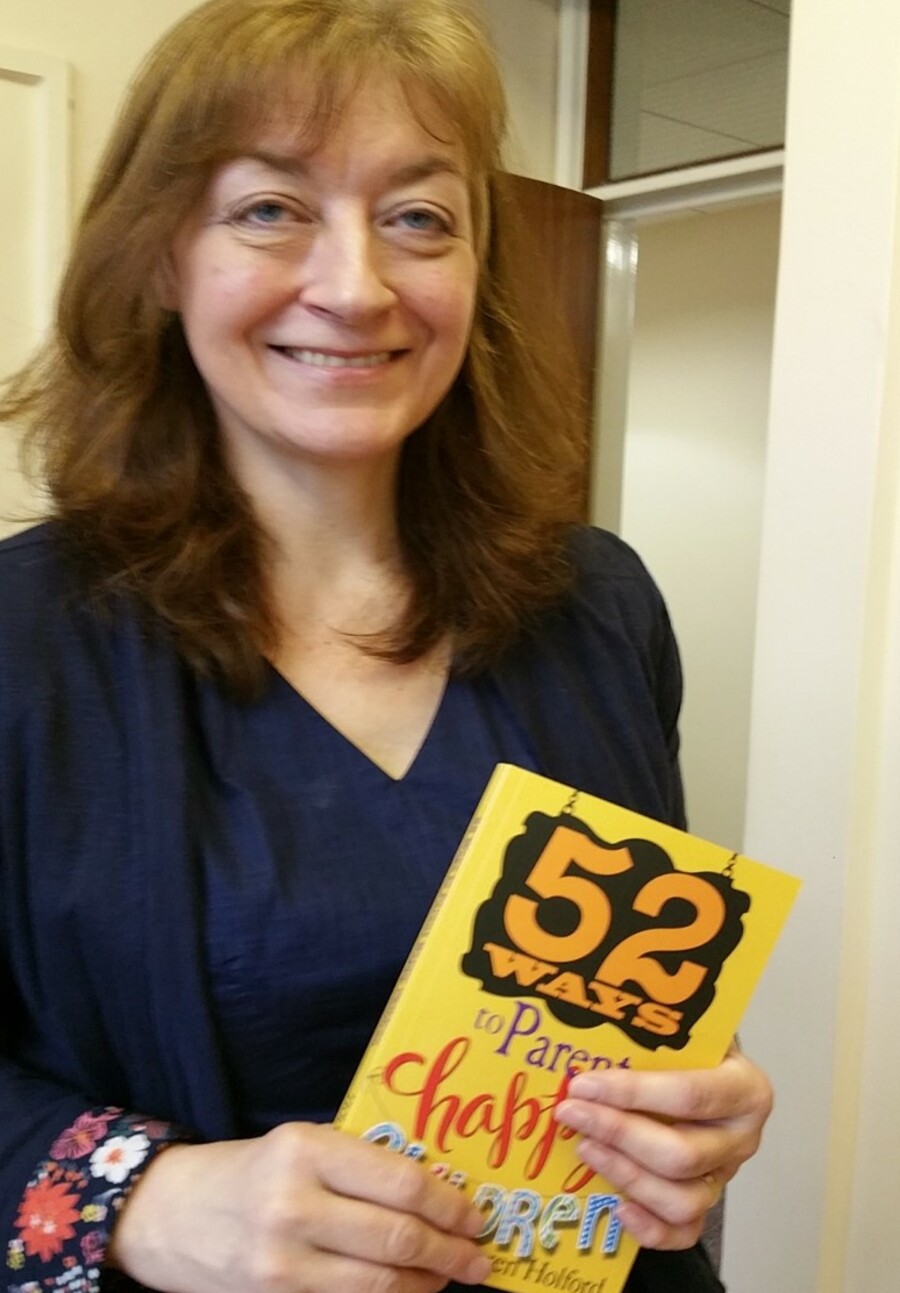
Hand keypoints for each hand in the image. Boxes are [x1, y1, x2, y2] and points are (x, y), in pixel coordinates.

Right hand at [108, 1121, 491, 1292]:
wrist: (170, 1212)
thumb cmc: (252, 1169)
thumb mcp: (303, 1144)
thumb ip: (361, 1163)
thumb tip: (438, 1192)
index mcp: (307, 1149)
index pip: (400, 1181)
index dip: (448, 1204)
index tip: (475, 1215)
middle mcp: (293, 1205)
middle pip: (396, 1238)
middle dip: (449, 1252)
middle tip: (478, 1257)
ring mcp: (281, 1262)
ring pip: (378, 1284)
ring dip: (426, 1284)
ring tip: (450, 1277)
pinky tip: (408, 1291)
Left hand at [553, 1044, 772, 1250]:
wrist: (714, 1068)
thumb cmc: (694, 1048)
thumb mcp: (684, 1030)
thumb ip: (651, 1034)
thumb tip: (587, 1026)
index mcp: (745, 1088)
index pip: (687, 1095)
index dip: (631, 1094)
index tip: (583, 1084)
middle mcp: (742, 1137)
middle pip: (680, 1154)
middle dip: (617, 1134)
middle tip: (573, 1114)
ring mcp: (726, 1175)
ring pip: (682, 1199)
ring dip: (624, 1175)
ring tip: (585, 1147)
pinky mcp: (709, 1203)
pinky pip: (684, 1232)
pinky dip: (650, 1229)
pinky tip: (616, 1206)